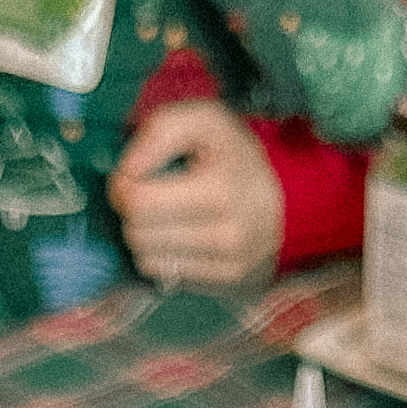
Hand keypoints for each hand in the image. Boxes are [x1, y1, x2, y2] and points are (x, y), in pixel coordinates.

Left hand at [110, 100, 282, 290]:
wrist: (283, 202)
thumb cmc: (235, 157)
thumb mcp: (205, 121)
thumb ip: (162, 130)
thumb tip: (128, 169)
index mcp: (219, 191)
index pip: (139, 202)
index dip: (124, 185)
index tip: (134, 175)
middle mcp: (226, 236)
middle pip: (139, 235)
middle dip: (133, 212)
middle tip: (148, 194)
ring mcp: (226, 266)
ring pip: (147, 260)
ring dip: (145, 236)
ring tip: (165, 215)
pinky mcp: (223, 285)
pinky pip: (164, 277)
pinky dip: (162, 255)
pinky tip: (178, 237)